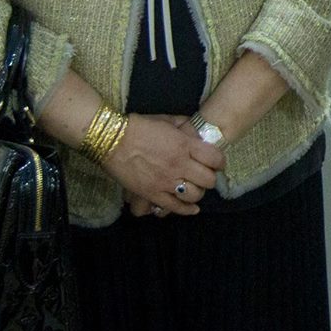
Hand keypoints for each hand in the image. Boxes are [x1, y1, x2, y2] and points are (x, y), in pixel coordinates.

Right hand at [101, 113, 222, 215]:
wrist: (111, 139)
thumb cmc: (138, 126)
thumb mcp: (165, 120)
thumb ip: (183, 126)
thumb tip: (194, 131)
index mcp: (184, 144)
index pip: (215, 158)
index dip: (220, 162)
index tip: (217, 163)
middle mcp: (179, 164)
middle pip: (208, 179)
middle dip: (210, 178)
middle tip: (205, 175)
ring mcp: (166, 181)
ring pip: (195, 195)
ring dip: (198, 192)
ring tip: (194, 188)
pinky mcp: (153, 194)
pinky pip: (175, 207)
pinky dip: (187, 210)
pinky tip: (192, 209)